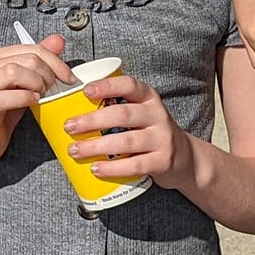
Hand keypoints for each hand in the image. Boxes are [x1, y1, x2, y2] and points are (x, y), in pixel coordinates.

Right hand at [0, 35, 74, 177]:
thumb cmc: (2, 111)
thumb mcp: (25, 84)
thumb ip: (40, 61)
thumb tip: (58, 41)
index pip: (32, 48)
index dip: (55, 61)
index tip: (68, 77)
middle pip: (27, 58)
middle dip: (48, 73)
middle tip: (53, 89)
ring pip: (14, 71)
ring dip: (36, 83)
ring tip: (41, 95)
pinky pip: (4, 97)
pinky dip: (24, 98)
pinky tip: (32, 102)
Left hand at [65, 72, 194, 192]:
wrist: (185, 158)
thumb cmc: (151, 133)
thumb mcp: (142, 114)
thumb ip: (117, 109)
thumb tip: (74, 112)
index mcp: (149, 98)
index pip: (130, 85)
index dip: (108, 86)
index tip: (85, 91)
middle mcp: (158, 115)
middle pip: (123, 114)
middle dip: (93, 120)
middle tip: (69, 127)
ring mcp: (162, 138)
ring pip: (127, 141)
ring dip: (97, 146)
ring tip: (75, 150)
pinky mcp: (163, 161)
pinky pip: (135, 164)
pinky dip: (113, 168)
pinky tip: (96, 168)